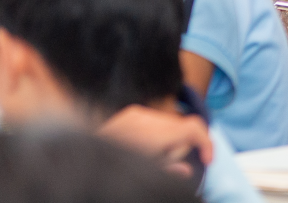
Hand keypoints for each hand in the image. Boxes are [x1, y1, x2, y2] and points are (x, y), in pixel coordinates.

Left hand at [99, 104, 213, 176]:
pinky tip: (144, 148)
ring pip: (169, 123)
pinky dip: (157, 133)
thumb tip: (185, 169)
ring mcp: (136, 113)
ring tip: (154, 157)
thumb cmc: (113, 170)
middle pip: (182, 126)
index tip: (207, 160)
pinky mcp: (129, 113)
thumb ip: (169, 170)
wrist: (80, 159)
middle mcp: (146, 118)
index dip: (206, 142)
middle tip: (171, 165)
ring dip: (170, 140)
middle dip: (183, 145)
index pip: (193, 127)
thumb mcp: (146, 173)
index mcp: (153, 135)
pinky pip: (154, 120)